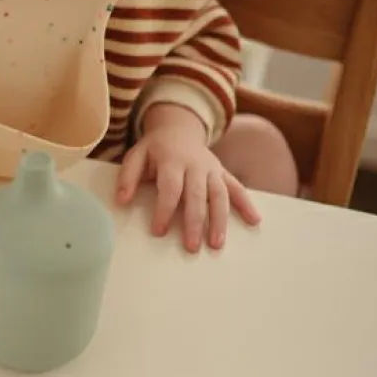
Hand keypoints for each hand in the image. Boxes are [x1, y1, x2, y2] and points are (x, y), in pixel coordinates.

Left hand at [116, 104, 260, 251]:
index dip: (164, 210)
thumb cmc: (154, 149)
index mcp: (172, 160)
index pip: (170, 188)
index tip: (158, 231)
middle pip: (197, 195)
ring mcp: (211, 169)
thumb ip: (128, 177)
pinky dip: (246, 203)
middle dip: (195, 222)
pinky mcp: (222, 172)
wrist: (178, 128)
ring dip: (220, 220)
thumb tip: (121, 200)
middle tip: (191, 247)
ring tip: (217, 244)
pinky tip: (254, 220)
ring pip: (219, 195)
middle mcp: (195, 164)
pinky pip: (236, 187)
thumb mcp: (136, 156)